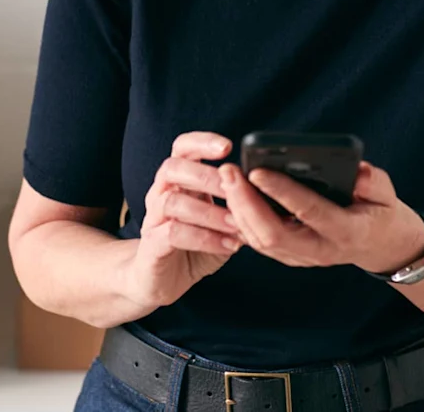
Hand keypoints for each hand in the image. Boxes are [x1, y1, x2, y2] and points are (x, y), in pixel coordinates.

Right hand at [124, 132, 243, 310]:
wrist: (160, 281)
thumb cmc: (194, 245)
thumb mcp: (221, 221)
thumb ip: (239, 205)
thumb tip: (272, 193)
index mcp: (178, 181)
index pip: (183, 148)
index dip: (202, 142)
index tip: (228, 147)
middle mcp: (161, 193)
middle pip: (173, 167)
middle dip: (207, 176)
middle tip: (236, 189)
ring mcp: (153, 218)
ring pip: (173, 201)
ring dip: (209, 212)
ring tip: (237, 224)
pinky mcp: (151, 244)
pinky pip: (172, 233)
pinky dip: (204, 238)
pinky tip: (228, 246)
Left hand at [220, 160, 423, 275]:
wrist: (378, 245)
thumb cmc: (379, 212)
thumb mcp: (387, 194)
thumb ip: (374, 183)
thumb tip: (357, 173)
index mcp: (347, 232)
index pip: (310, 211)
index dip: (283, 192)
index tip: (258, 170)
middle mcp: (320, 250)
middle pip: (273, 234)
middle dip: (246, 203)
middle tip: (229, 172)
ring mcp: (302, 258)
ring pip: (260, 241)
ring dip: (238, 211)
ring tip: (226, 178)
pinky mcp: (290, 256)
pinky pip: (259, 242)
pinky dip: (241, 220)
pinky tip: (231, 196)